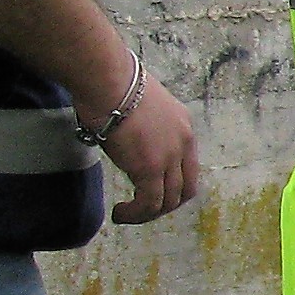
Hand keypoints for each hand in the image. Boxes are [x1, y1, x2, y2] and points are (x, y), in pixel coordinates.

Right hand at [98, 76, 199, 224]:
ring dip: (147, 213)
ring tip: (126, 215)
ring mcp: (169, 156)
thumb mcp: (140, 104)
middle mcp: (183, 143)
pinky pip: (149, 202)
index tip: (151, 190)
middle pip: (185, 187)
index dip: (172, 183)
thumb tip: (124, 132)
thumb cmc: (112, 84)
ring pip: (168, 200)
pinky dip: (136, 214)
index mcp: (183, 126)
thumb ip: (141, 122)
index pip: (188, 165)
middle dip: (164, 203)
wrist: (107, 79)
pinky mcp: (149, 167)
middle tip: (141, 209)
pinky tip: (120, 213)